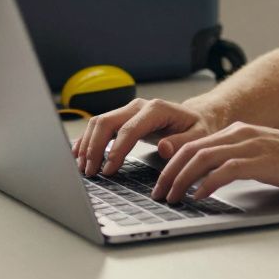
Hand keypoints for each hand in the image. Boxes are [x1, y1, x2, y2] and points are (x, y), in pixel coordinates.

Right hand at [72, 98, 220, 176]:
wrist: (197, 116)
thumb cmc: (198, 127)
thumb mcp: (199, 137)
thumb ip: (182, 142)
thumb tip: (164, 147)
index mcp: (156, 109)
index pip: (129, 129)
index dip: (116, 150)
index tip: (108, 170)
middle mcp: (138, 106)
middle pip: (106, 122)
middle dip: (95, 148)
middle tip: (90, 172)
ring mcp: (129, 110)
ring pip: (99, 123)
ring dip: (88, 145)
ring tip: (84, 168)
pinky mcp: (123, 118)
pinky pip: (100, 126)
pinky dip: (88, 140)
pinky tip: (78, 153)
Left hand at [151, 122, 278, 203]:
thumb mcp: (262, 156)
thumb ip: (238, 161)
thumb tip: (211, 179)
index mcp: (239, 131)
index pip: (194, 144)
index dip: (172, 164)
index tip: (162, 181)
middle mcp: (241, 134)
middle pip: (191, 150)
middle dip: (169, 173)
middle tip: (158, 193)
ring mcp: (251, 146)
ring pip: (202, 158)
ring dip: (181, 179)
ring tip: (172, 197)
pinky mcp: (262, 161)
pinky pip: (225, 170)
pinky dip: (206, 183)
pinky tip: (198, 196)